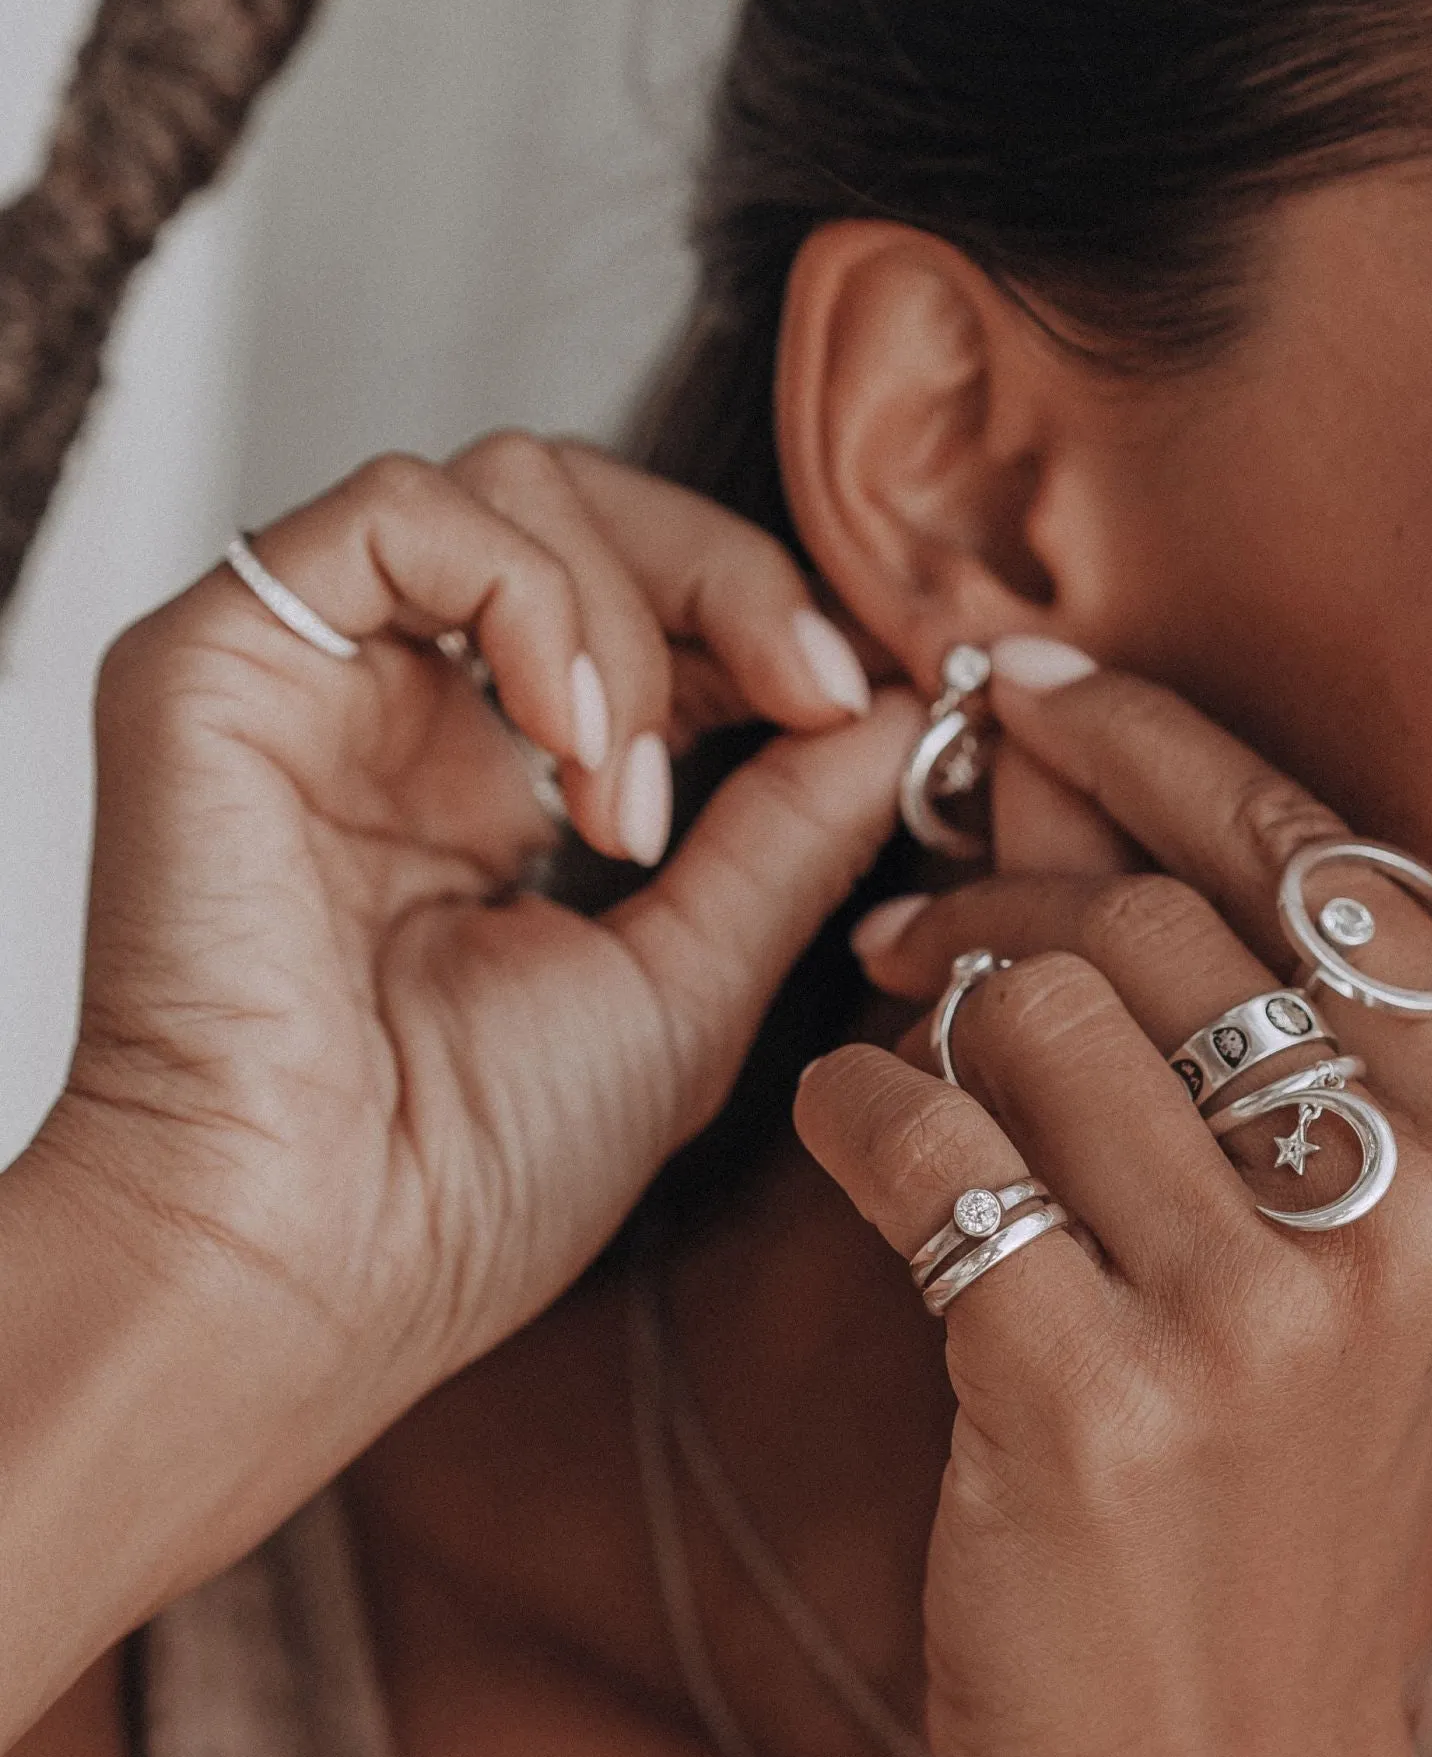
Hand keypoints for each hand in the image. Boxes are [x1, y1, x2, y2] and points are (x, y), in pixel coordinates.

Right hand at [36, 434, 914, 1402]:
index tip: (861, 693)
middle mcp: (401, 709)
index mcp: (494, 781)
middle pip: (586, 504)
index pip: (643, 602)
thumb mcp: (693, 978)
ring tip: (635, 805)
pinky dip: (528, 600)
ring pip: (509, 486)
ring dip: (631, 622)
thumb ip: (788, 829)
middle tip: (813, 690)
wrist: (316, 1271)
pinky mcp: (217, 660)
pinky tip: (568, 750)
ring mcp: (312, 676)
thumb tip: (889, 709)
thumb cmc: (477, 1171)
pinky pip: (394, 515)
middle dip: (732, 580)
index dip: (767, 615)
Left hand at [796, 663, 1431, 1756]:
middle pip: (1148, 919)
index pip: (1308, 854)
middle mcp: (1419, 1202)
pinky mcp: (1104, 1397)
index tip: (1025, 679)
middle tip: (913, 920)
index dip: (1149, 740)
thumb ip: (1226, 1002)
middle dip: (998, 888)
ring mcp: (1269, 1309)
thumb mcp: (1328, 1236)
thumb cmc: (1279, 1478)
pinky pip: (921, 1146)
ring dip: (928, 1006)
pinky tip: (846, 1135)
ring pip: (1028, 1013)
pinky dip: (849, 1112)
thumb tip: (1049, 760)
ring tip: (903, 1050)